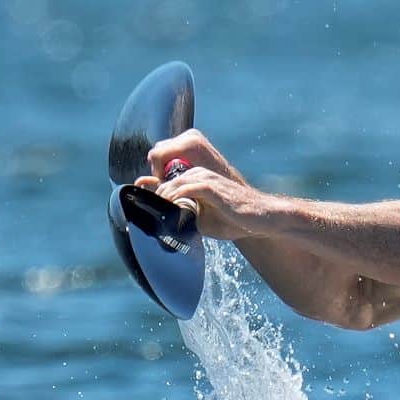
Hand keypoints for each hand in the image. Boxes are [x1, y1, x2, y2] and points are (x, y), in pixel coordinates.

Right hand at [141, 128, 244, 185]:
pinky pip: (172, 150)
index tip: (162, 186)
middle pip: (158, 151)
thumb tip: (142, 182)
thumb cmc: (214, 194)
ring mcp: (192, 136)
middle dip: (159, 169)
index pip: (156, 154)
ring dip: (164, 166)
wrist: (236, 192)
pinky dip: (171, 162)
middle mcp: (191, 136)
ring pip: (164, 150)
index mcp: (190, 145)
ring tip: (174, 181)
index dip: (155, 172)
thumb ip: (167, 184)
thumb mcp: (189, 188)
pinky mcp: (193, 140)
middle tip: (167, 185)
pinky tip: (180, 175)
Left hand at [150, 164, 265, 240]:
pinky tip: (168, 209)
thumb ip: (185, 216)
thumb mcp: (203, 220)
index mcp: (195, 179)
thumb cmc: (235, 219)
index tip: (139, 207)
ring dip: (160, 198)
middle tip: (140, 213)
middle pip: (164, 181)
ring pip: (172, 184)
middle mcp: (198, 174)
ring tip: (152, 213)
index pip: (166, 182)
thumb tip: (166, 225)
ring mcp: (204, 179)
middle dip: (151, 196)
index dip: (151, 193)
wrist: (261, 217)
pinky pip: (185, 189)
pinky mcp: (211, 187)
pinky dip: (173, 199)